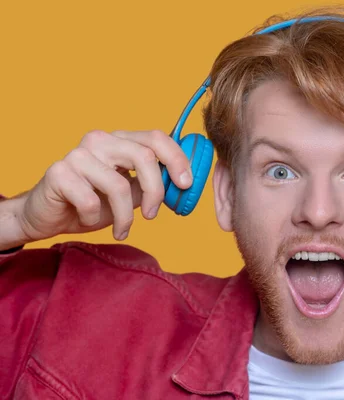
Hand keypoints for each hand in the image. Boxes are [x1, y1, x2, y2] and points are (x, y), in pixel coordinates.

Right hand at [16, 130, 191, 242]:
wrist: (47, 216)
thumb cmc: (92, 203)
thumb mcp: (130, 194)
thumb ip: (153, 185)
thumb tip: (183, 185)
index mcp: (119, 140)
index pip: (156, 138)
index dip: (177, 159)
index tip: (186, 184)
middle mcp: (99, 140)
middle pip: (144, 157)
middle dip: (155, 191)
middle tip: (152, 214)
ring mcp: (78, 154)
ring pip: (119, 185)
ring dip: (125, 216)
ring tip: (122, 229)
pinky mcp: (59, 173)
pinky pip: (91, 201)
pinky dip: (94, 218)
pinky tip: (87, 219)